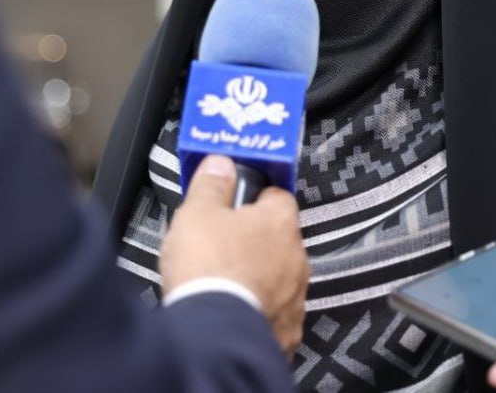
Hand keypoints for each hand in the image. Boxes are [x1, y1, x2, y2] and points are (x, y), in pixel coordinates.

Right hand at [159, 156, 308, 353]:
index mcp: (280, 222)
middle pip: (280, 240)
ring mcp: (297, 298)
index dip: (255, 199)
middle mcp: (298, 258)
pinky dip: (260, 312)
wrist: (212, 332)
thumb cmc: (207, 265)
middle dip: (257, 242)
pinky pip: (276, 314)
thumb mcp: (197, 212)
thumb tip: (221, 163)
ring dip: (260, 278)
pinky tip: (235, 313)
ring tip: (226, 285)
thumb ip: (211, 184)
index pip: (278, 197)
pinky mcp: (288, 332)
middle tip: (223, 247)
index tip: (234, 206)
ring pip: (280, 278)